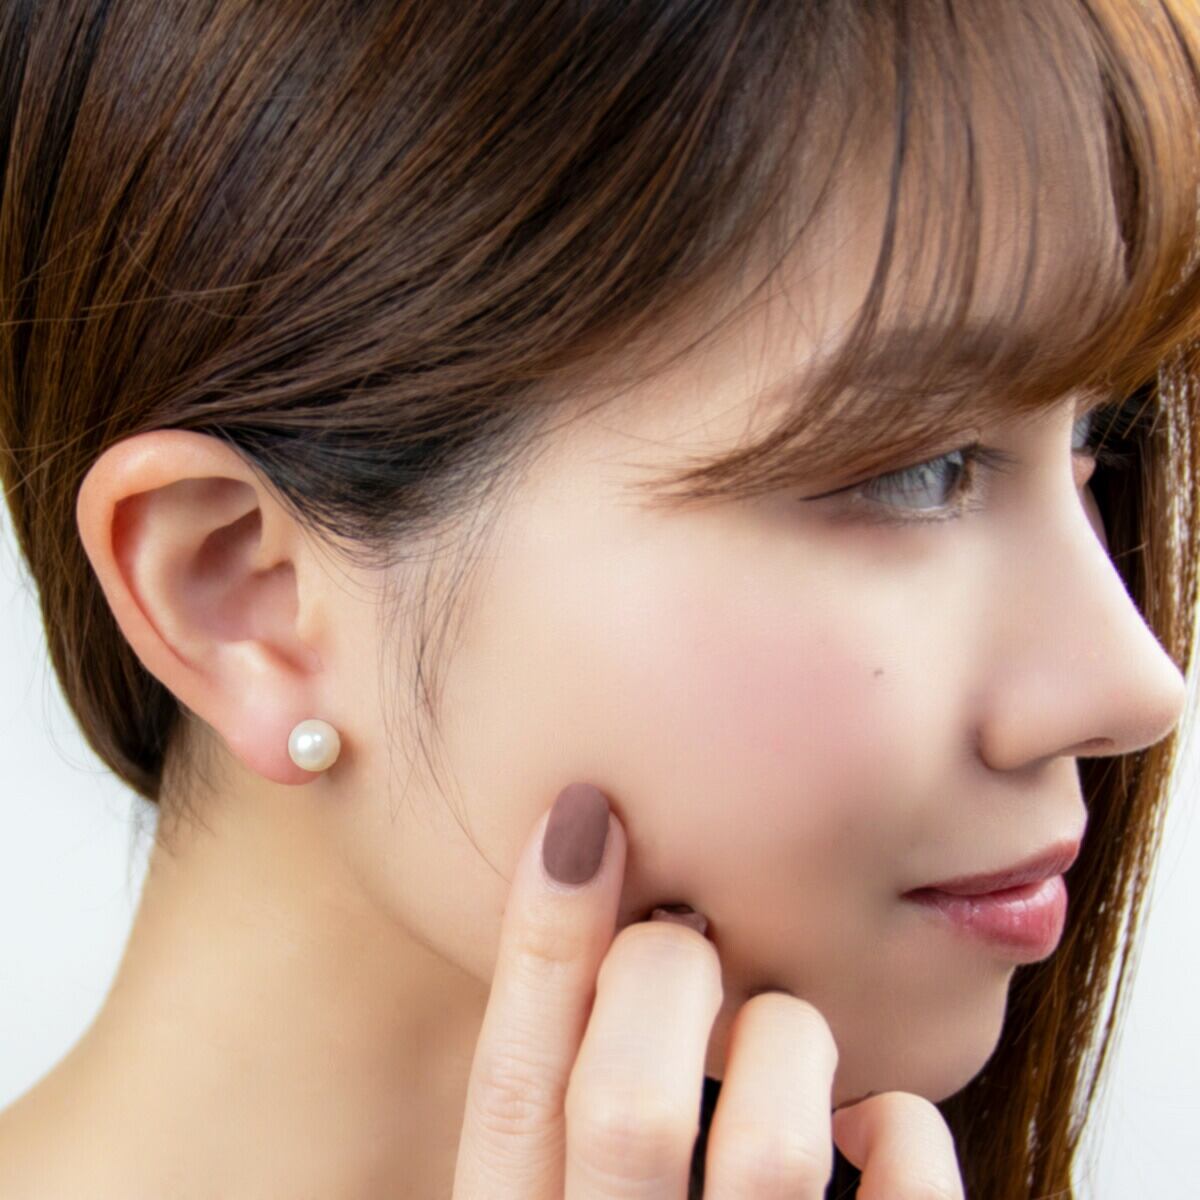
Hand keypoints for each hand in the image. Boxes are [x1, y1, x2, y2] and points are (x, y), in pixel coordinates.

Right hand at [451, 782, 965, 1197]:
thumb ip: (564, 1118)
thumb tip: (604, 938)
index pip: (511, 1093)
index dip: (539, 945)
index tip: (580, 815)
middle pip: (627, 1105)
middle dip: (661, 972)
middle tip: (683, 929)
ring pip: (774, 1143)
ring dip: (785, 1040)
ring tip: (776, 1032)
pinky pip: (907, 1194)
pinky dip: (904, 1129)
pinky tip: (878, 1124)